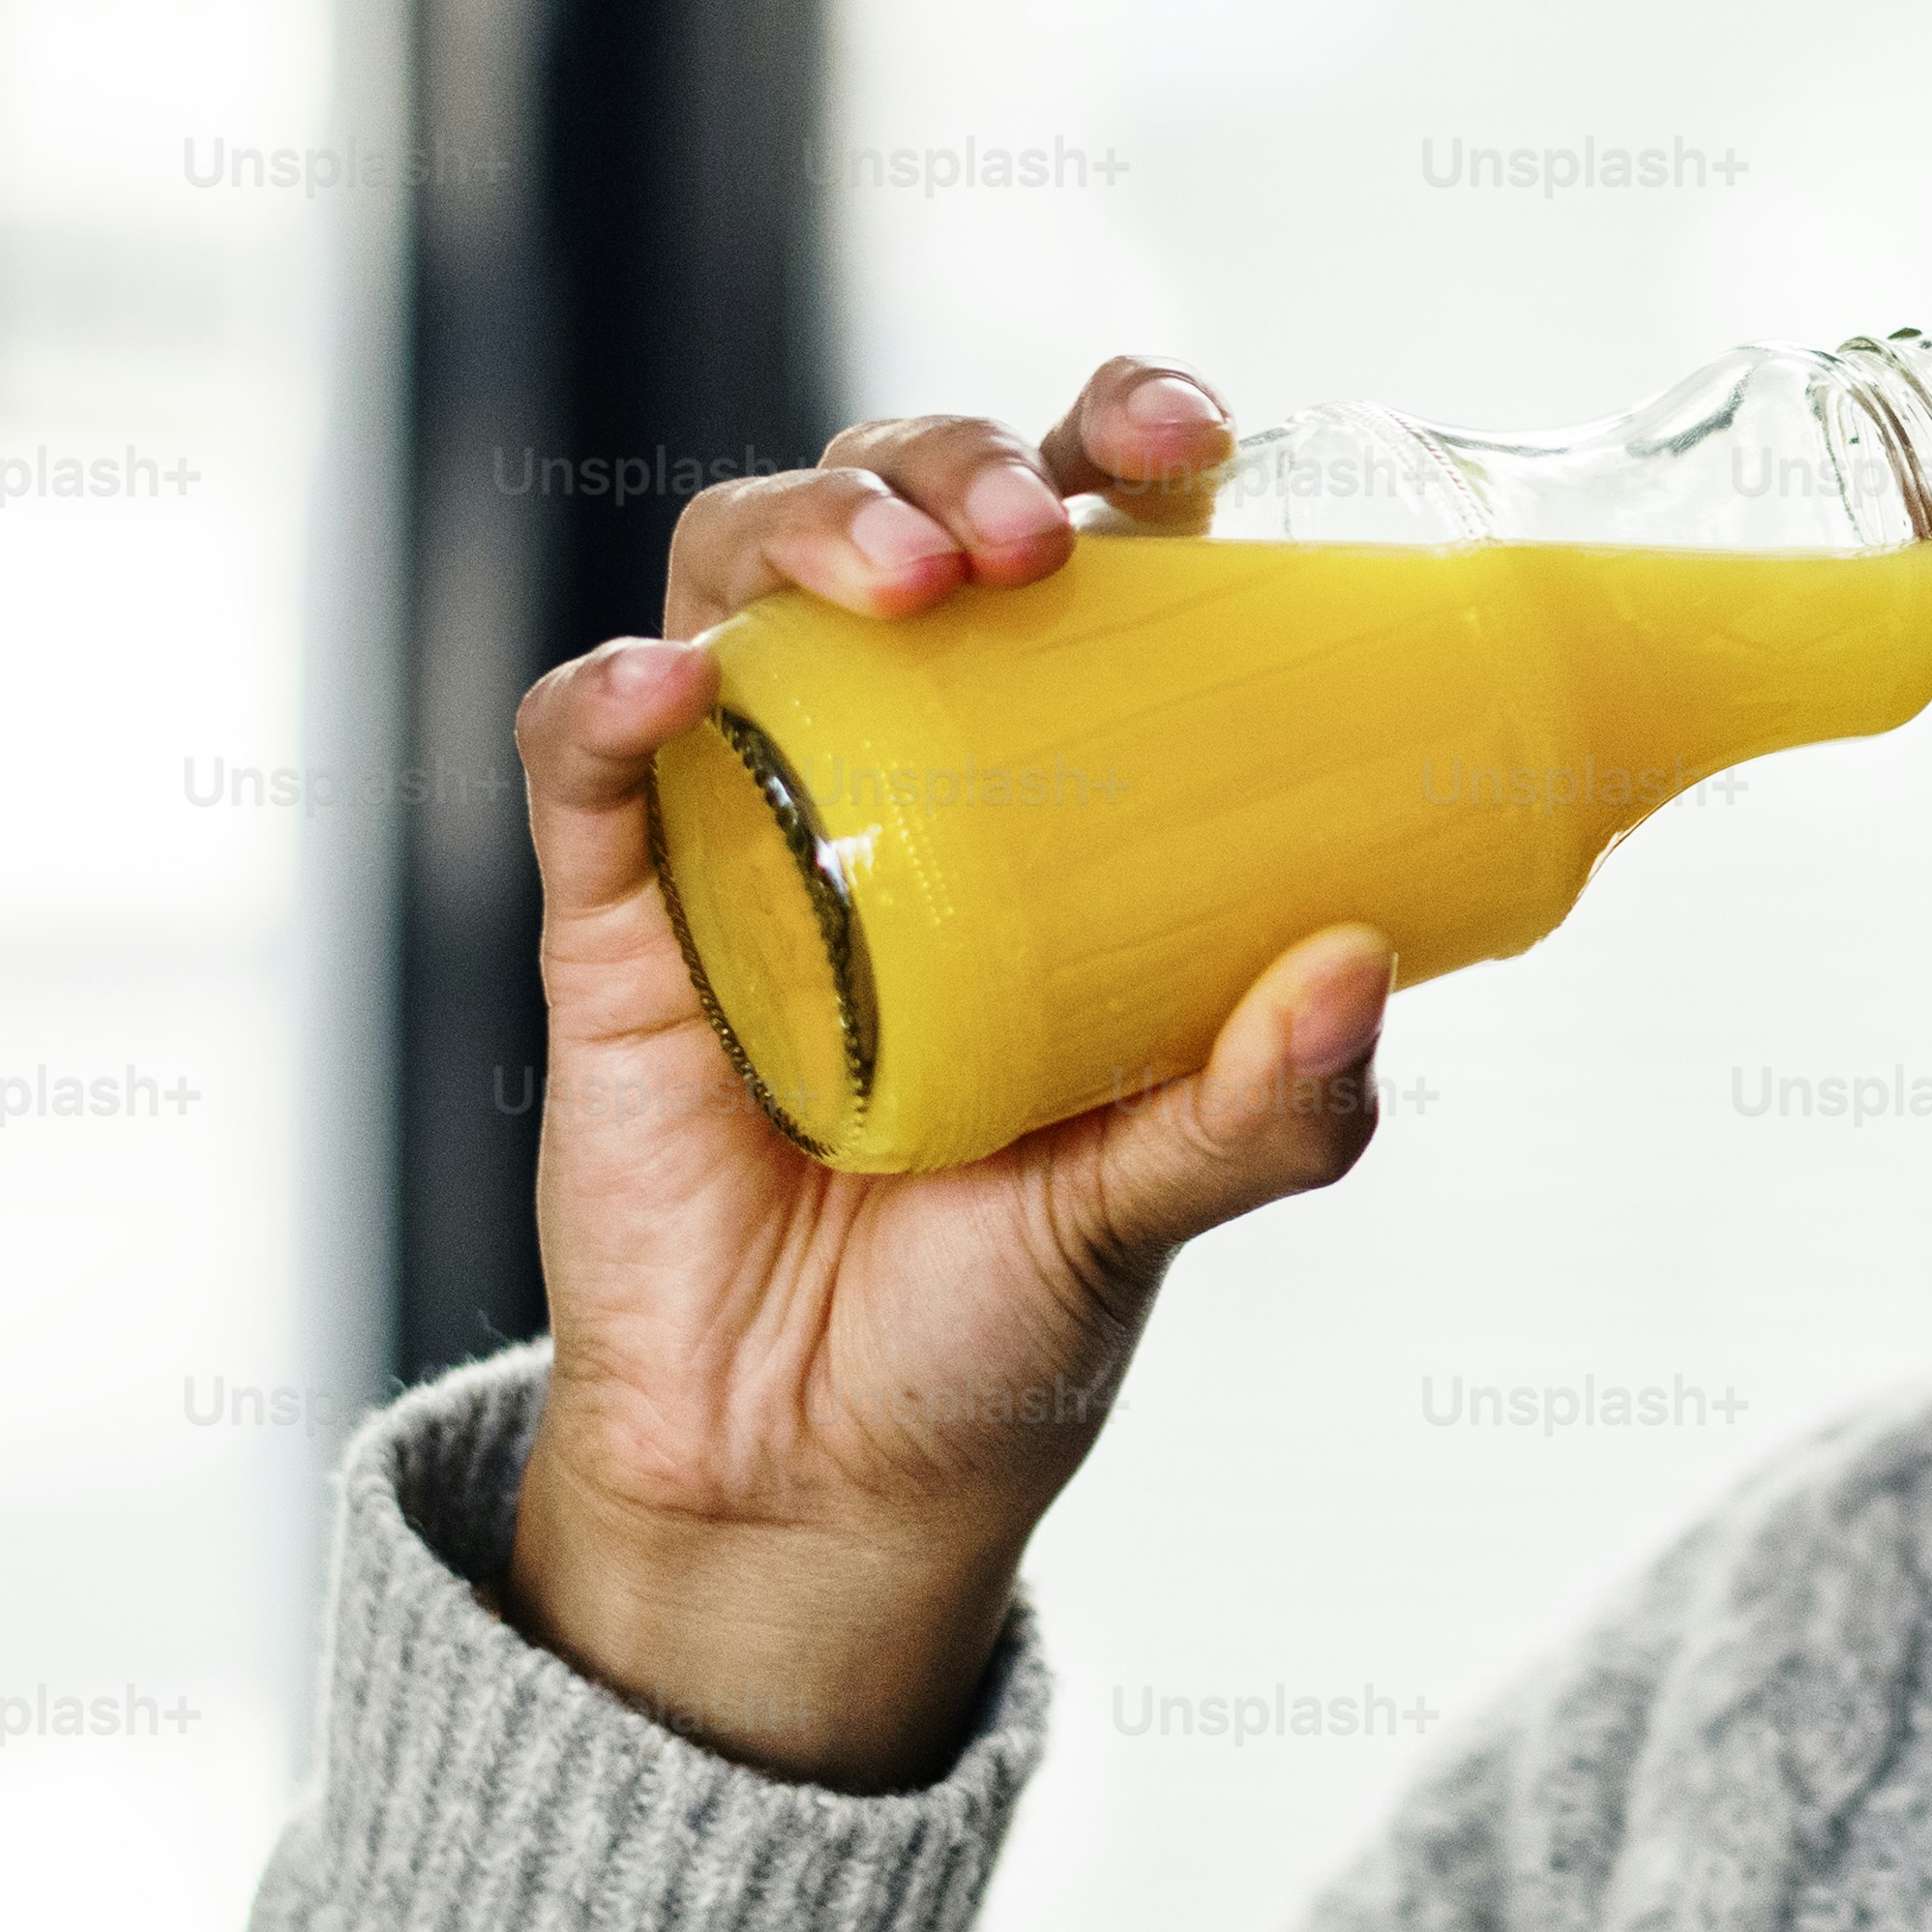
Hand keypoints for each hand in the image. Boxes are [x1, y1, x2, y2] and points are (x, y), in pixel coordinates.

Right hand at [490, 355, 1390, 1787]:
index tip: (1186, 440)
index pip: (1084, 542)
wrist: (813, 1491)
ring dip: (808, 528)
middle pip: (891, 509)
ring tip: (905, 579)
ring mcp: (737, 828)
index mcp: (1050, 785)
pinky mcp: (611, 926)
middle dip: (951, 462)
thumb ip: (1262, 1110)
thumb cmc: (995, 1323)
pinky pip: (576, 768)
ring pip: (731, 580)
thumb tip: (1355, 969)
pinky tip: (669, 689)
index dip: (1118, 442)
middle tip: (1033, 535)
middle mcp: (892, 770)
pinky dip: (606, 704)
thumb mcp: (1153, 1206)